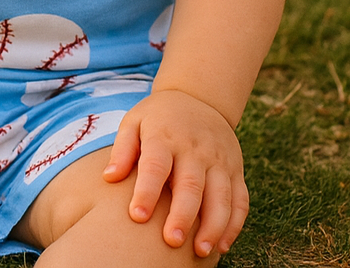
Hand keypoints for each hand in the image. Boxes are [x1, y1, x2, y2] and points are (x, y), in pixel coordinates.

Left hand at [102, 89, 248, 257]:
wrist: (199, 97)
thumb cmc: (158, 117)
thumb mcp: (135, 121)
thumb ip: (123, 149)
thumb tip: (109, 177)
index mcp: (165, 136)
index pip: (156, 165)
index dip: (147, 191)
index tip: (137, 216)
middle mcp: (195, 149)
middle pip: (191, 184)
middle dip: (183, 215)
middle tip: (171, 241)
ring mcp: (219, 159)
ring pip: (221, 196)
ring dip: (213, 225)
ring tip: (202, 252)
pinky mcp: (235, 170)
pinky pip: (240, 199)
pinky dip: (234, 224)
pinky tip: (222, 245)